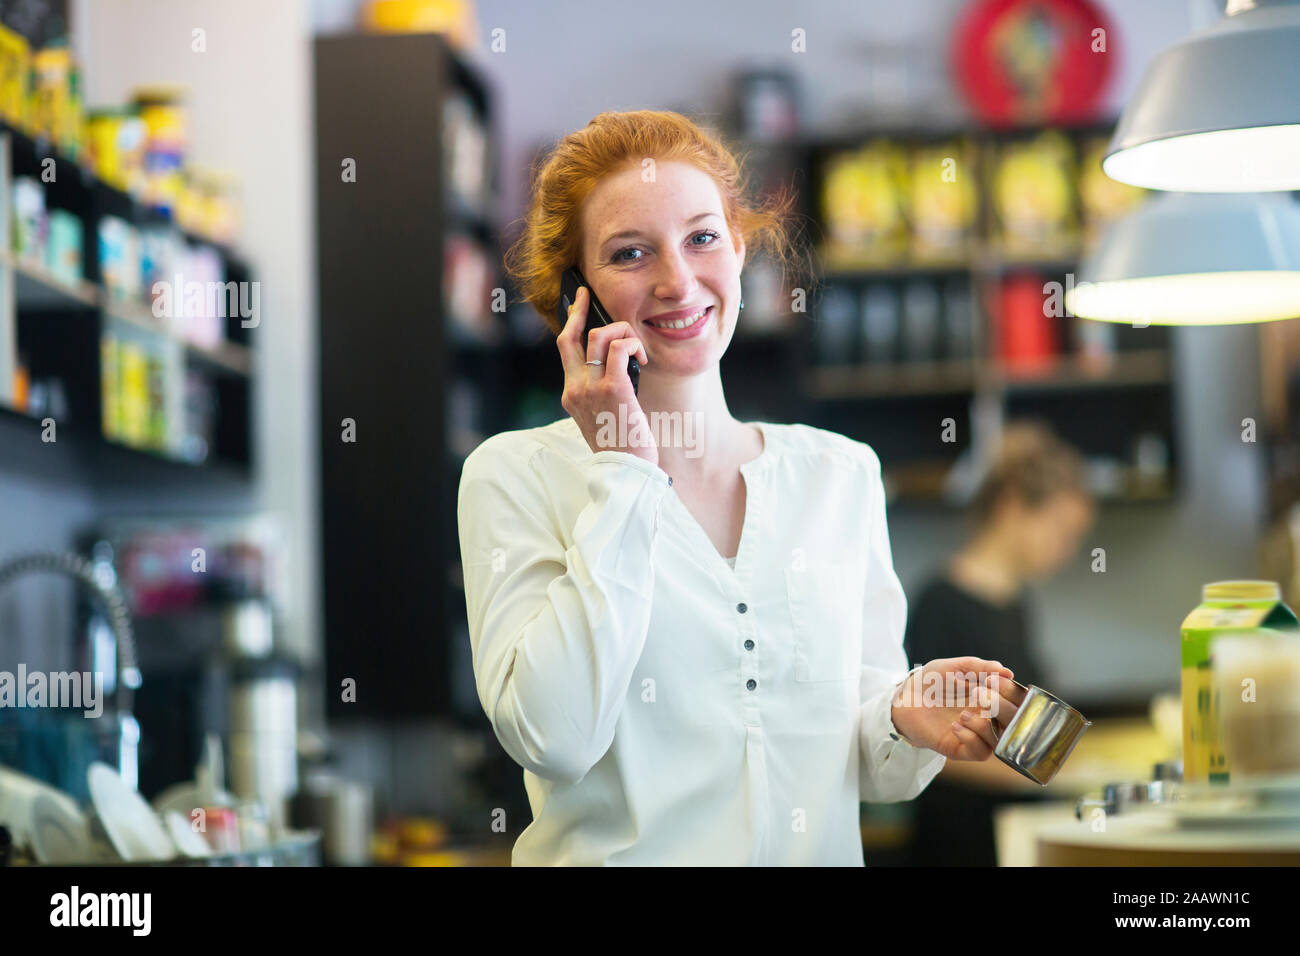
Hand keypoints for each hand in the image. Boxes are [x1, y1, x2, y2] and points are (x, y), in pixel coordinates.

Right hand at [557, 286, 656, 465]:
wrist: (626, 472)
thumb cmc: (622, 448)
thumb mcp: (602, 417)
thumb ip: (600, 393)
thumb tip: (616, 365)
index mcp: (571, 395)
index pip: (565, 350)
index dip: (570, 323)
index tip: (577, 305)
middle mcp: (575, 389)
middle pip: (572, 337)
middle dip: (580, 310)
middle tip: (589, 294)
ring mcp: (590, 389)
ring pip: (599, 336)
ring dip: (622, 333)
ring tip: (637, 351)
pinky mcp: (612, 389)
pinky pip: (619, 349)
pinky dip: (632, 345)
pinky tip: (642, 358)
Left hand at [889, 657, 1025, 760]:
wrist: (906, 698)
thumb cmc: (933, 680)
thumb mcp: (955, 667)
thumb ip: (979, 667)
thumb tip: (1007, 672)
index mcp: (994, 697)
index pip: (1018, 700)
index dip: (1011, 691)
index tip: (993, 680)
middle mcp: (990, 718)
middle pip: (1015, 722)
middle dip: (1001, 708)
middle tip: (980, 695)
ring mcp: (977, 734)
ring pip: (1000, 740)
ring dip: (984, 726)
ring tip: (962, 714)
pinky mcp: (961, 748)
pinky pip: (981, 752)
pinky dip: (971, 739)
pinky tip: (955, 726)